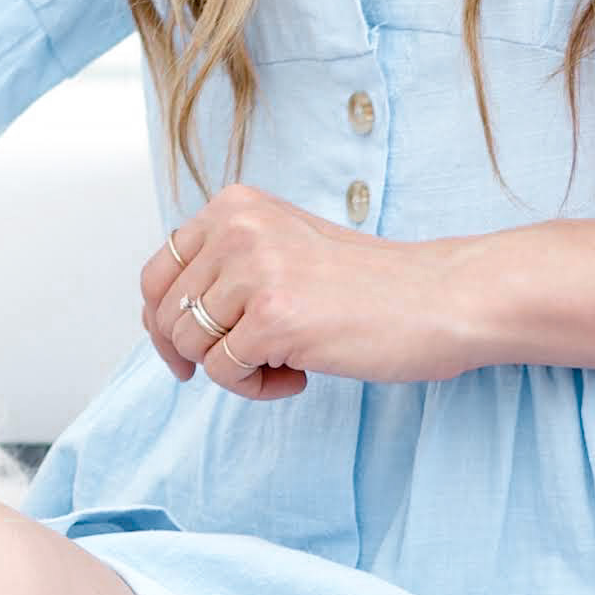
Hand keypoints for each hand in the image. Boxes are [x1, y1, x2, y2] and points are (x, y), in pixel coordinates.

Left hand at [139, 186, 475, 398]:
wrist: (438, 298)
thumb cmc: (370, 285)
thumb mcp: (284, 249)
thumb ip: (226, 267)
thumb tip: (162, 319)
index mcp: (235, 206)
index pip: (156, 273)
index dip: (161, 323)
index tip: (186, 355)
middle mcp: (236, 228)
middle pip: (166, 316)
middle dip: (197, 354)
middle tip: (244, 367)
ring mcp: (253, 271)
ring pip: (191, 346)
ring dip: (234, 371)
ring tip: (286, 364)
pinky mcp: (271, 318)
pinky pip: (224, 374)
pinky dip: (257, 389)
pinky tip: (301, 376)